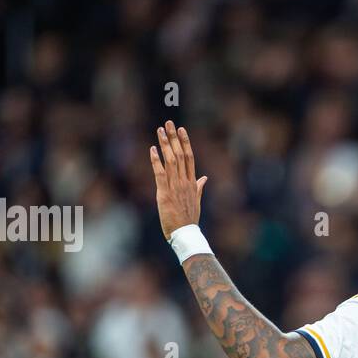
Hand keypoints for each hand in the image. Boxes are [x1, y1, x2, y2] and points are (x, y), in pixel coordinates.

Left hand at [150, 120, 207, 238]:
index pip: (189, 158)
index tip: (181, 130)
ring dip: (165, 145)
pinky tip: (153, 149)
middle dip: (174, 138)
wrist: (186, 235)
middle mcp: (185, 182)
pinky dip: (156, 161)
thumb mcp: (196, 202)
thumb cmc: (190, 220)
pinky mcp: (165, 194)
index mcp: (192, 183)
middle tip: (169, 123)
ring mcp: (175, 187)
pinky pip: (160, 174)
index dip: (185, 142)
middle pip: (181, 155)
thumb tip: (204, 178)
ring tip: (160, 130)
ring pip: (171, 161)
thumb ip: (199, 187)